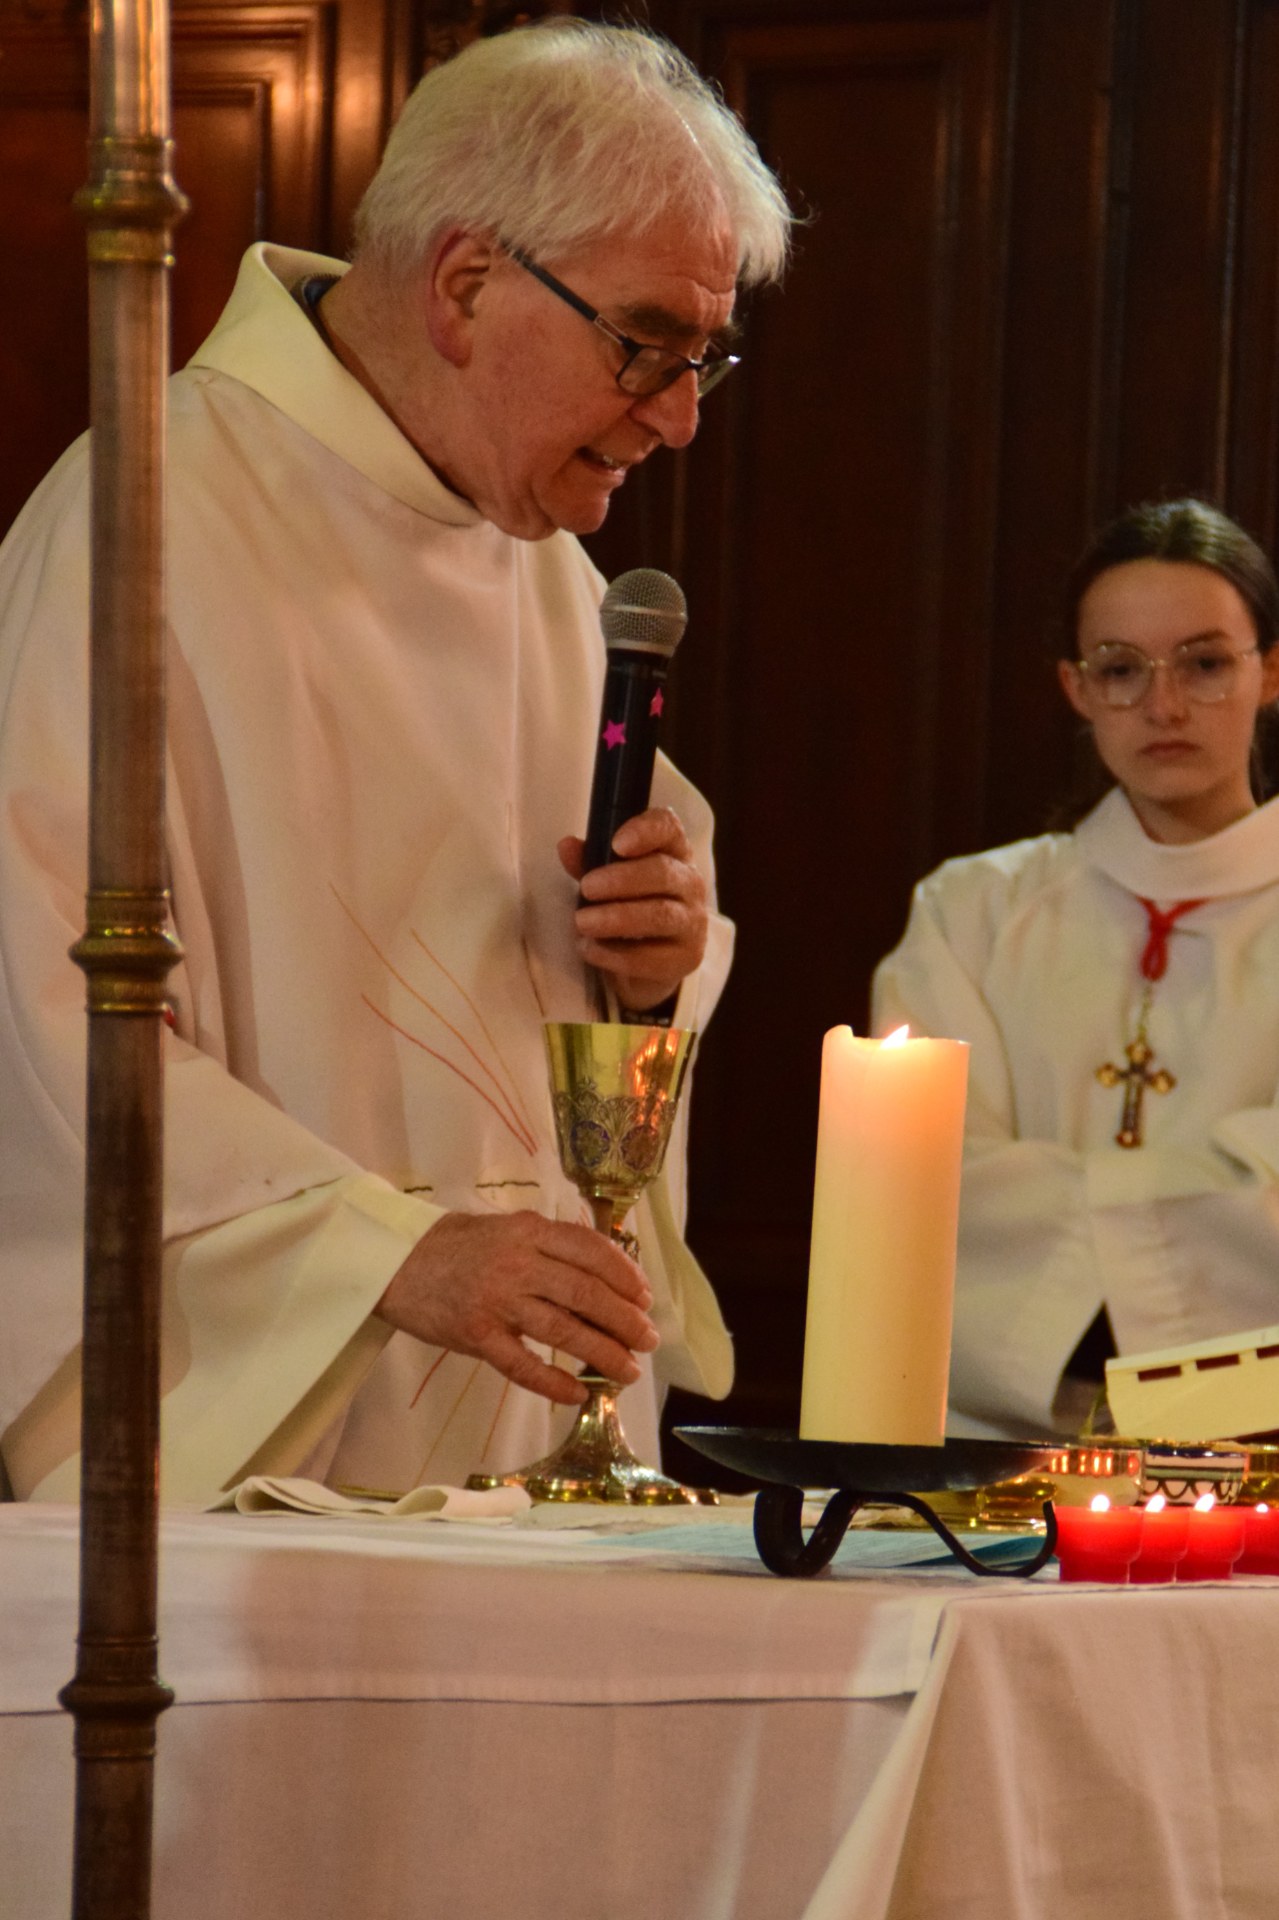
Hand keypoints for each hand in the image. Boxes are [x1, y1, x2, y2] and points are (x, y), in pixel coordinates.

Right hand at [374, 1210, 658, 1404]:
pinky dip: (553, 1382)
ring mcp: (495, 1300)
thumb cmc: (454, 1245)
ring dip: (602, 1353)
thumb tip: (601, 1271)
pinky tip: (576, 1394)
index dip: (625, 1276)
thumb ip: (546, 1244)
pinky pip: (521, 1365)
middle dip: (624, 1320)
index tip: (645, 1298)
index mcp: (528, 1230)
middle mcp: (516, 1262)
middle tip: (648, 1341)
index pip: (590, 1250)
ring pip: (562, 1330)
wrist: (393, 1262)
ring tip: (628, 1371)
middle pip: (585, 1293)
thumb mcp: (505, 1228)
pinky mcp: (475, 1336)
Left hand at [558, 806, 707, 1010]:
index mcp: (672, 852)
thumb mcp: (608, 880)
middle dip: (621, 879)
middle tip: (586, 888)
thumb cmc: (630, 906)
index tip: (617, 843)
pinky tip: (590, 949)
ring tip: (582, 922)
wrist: (653, 959)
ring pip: (660, 915)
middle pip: (662, 872)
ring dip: (616, 918)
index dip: (645, 831)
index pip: (668, 828)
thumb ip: (589, 862)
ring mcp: (692, 922)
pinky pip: (651, 957)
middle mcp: (690, 883)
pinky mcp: (687, 957)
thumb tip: (566, 846)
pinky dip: (615, 954)